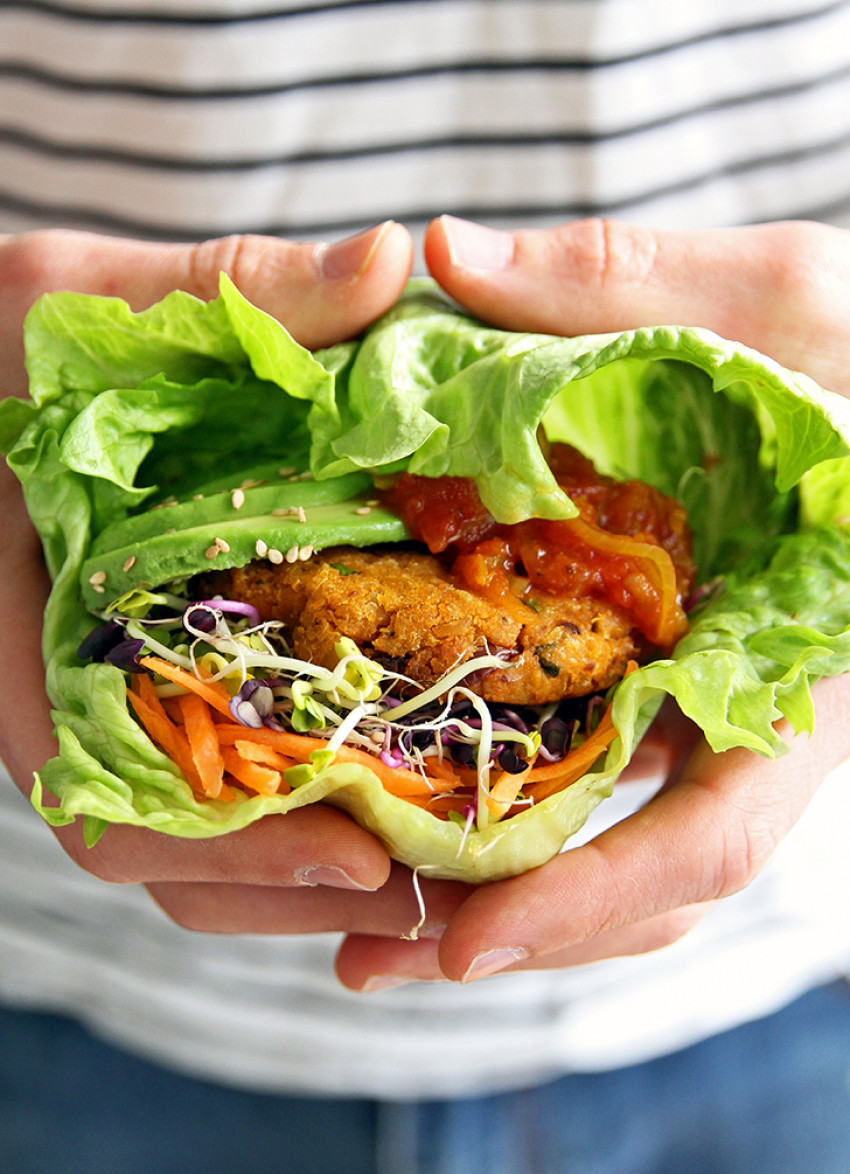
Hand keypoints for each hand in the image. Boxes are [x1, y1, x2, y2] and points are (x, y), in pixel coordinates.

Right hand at [0, 223, 414, 919]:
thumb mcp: (84, 301)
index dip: (219, 848)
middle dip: (286, 882)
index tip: (355, 853)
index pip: (96, 793)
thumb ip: (235, 288)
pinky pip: (211, 770)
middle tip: (429, 886)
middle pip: (160, 842)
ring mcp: (105, 689)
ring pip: (187, 830)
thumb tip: (391, 261)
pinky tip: (385, 794)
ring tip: (429, 872)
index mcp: (17, 633)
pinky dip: (289, 807)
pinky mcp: (150, 671)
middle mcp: (57, 683)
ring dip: (297, 871)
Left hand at [329, 216, 849, 989]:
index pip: (713, 835)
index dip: (594, 900)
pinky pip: (576, 759)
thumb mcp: (783, 299)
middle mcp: (742, 714)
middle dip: (510, 929)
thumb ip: (624, 283)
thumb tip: (445, 252)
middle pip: (634, 873)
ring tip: (356, 926)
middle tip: (364, 962)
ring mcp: (692, 705)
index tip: (466, 951)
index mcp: (800, 675)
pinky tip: (398, 789)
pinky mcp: (647, 673)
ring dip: (490, 887)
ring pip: (601, 835)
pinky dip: (498, 794)